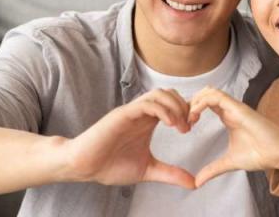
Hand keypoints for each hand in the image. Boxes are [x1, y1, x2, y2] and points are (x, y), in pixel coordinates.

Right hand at [61, 88, 195, 188]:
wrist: (84, 166)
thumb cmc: (110, 165)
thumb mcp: (148, 170)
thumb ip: (170, 174)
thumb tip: (194, 183)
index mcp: (147, 122)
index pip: (172, 104)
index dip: (186, 112)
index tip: (191, 128)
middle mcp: (141, 113)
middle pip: (169, 94)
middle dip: (184, 107)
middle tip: (188, 127)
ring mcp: (131, 112)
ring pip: (159, 94)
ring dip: (175, 106)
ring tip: (180, 126)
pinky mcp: (122, 115)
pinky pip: (146, 104)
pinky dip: (162, 110)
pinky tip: (170, 124)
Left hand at [187, 86, 278, 187]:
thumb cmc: (260, 154)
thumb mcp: (229, 162)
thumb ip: (213, 169)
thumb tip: (197, 182)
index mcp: (227, 117)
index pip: (205, 104)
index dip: (191, 110)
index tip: (184, 126)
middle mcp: (229, 109)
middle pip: (204, 94)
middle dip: (190, 104)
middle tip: (182, 121)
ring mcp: (234, 106)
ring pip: (209, 91)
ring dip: (194, 101)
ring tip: (188, 118)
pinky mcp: (238, 107)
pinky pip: (216, 96)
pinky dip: (202, 102)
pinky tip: (195, 115)